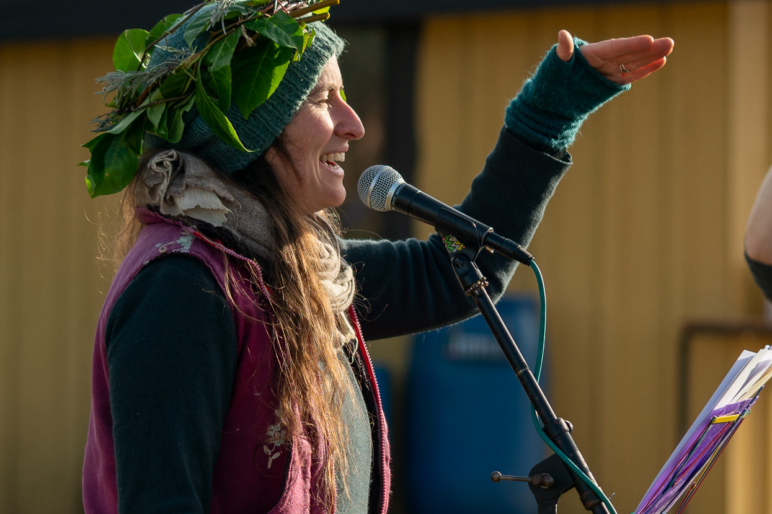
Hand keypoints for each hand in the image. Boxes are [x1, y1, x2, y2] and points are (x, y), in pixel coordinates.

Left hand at [556, 30, 673, 84]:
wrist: (554, 97)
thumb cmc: (554, 77)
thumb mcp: (557, 64)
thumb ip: (563, 50)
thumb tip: (562, 34)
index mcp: (593, 52)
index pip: (616, 47)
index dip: (631, 44)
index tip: (648, 40)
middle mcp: (605, 59)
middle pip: (630, 52)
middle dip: (649, 49)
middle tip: (669, 42)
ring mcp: (610, 70)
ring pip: (634, 62)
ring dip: (652, 56)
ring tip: (669, 48)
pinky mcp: (613, 82)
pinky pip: (631, 74)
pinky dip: (645, 69)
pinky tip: (661, 61)